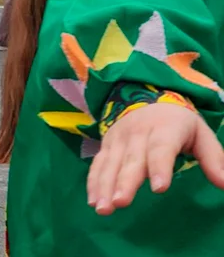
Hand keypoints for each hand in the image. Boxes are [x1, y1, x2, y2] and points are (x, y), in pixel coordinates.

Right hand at [87, 102, 223, 214]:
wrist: (144, 97)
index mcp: (165, 128)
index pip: (161, 148)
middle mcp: (138, 132)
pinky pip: (98, 165)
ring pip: (111, 164)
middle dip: (125, 182)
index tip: (159, 188)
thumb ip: (213, 159)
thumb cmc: (178, 124)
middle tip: (121, 203)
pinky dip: (93, 183)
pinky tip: (93, 201)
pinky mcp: (105, 145)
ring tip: (103, 208)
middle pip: (132, 160)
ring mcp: (118, 139)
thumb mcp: (201, 134)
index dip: (159, 167)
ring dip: (105, 186)